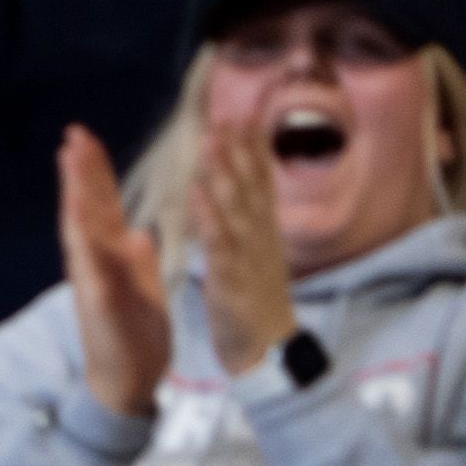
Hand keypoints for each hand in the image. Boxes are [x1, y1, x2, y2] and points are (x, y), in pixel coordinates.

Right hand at [56, 121, 176, 420]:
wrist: (128, 384)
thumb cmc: (136, 339)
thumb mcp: (146, 293)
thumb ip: (140, 263)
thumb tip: (140, 234)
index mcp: (112, 258)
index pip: (102, 207)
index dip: (95, 173)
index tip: (86, 139)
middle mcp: (97, 262)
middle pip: (87, 208)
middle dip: (80, 171)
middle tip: (73, 132)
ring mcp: (93, 280)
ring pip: (80, 230)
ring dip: (74, 193)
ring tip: (69, 159)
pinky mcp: (97, 302)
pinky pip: (89, 266)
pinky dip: (83, 240)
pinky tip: (78, 217)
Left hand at [186, 112, 298, 376]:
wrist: (269, 353)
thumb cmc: (258, 299)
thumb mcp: (259, 251)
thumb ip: (255, 214)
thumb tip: (251, 177)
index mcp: (262, 232)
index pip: (260, 183)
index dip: (254, 148)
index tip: (245, 112)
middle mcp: (258, 240)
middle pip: (250, 189)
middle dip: (239, 151)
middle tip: (228, 114)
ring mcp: (247, 260)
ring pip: (235, 211)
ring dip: (224, 175)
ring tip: (211, 140)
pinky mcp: (232, 283)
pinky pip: (219, 248)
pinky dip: (210, 220)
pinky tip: (196, 195)